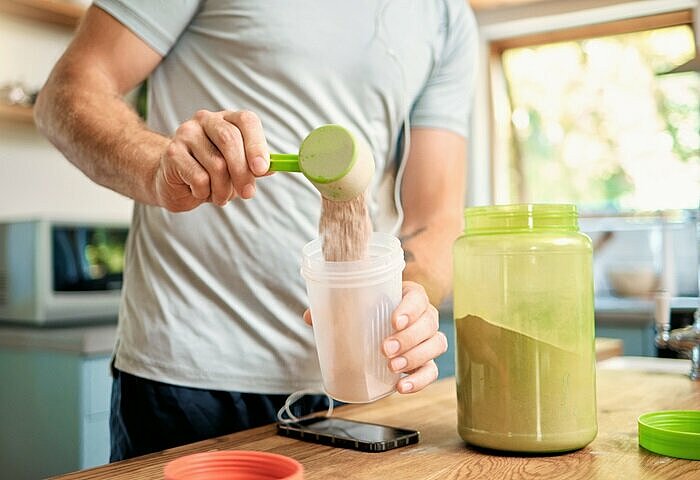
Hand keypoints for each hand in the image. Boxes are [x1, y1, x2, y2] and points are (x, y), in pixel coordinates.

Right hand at [153, 109, 269, 211]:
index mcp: (228, 119)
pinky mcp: (173, 152)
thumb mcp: (238, 169)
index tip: (262, 169)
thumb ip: (255, 167)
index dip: (257, 145)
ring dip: (223, 189)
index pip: (247, 121)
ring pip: (216, 164)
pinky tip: (200, 191)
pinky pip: (199, 178)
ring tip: (220, 196)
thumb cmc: (211, 173)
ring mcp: (187, 133)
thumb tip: (274, 167)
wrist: (175, 182)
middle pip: (230, 140)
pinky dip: (205, 192)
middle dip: (242, 172)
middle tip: (248, 194)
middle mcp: (206, 120)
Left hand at [302, 281, 447, 393]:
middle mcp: (424, 315)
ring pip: (436, 344)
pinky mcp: (427, 361)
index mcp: (409, 296)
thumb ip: (334, 308)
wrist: (382, 325)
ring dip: (415, 357)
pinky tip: (402, 387)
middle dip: (409, 338)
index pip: (419, 297)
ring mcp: (428, 339)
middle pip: (429, 323)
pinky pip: (431, 370)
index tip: (393, 321)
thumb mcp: (355, 305)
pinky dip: (420, 380)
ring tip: (392, 367)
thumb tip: (310, 316)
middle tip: (385, 349)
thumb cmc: (370, 311)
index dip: (410, 309)